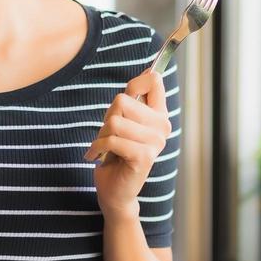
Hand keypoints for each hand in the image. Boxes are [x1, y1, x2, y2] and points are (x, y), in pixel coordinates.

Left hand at [86, 69, 169, 218]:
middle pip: (122, 101)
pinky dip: (98, 147)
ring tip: (104, 146)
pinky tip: (97, 156)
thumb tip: (151, 70)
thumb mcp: (125, 122)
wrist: (115, 191)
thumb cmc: (117, 154)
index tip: (126, 100)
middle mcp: (163, 127)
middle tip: (109, 134)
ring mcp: (156, 142)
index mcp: (160, 115)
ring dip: (101, 135)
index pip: (154, 81)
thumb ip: (135, 99)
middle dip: (107, 118)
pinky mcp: (144, 157)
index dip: (134, 84)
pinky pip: (112, 140)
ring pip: (115, 122)